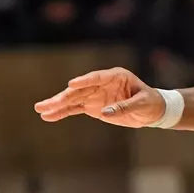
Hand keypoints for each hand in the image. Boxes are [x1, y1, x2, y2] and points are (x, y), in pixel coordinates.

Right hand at [34, 67, 165, 125]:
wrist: (152, 110)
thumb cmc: (150, 102)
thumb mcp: (142, 104)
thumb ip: (124, 107)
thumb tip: (104, 113)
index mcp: (115, 76)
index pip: (97, 77)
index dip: (84, 80)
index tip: (72, 84)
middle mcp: (101, 83)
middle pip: (79, 90)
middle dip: (63, 97)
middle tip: (47, 104)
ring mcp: (95, 94)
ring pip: (73, 99)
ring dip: (57, 105)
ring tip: (41, 110)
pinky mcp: (93, 106)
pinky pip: (75, 109)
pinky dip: (63, 113)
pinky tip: (49, 116)